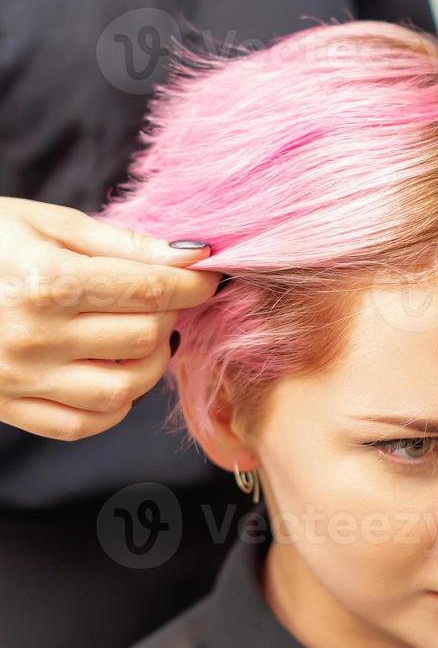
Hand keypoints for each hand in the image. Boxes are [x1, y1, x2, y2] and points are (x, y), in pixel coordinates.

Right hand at [0, 197, 221, 440]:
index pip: (150, 290)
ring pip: (123, 390)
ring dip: (151, 363)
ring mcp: (21, 379)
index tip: (208, 276)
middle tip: (164, 298)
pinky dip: (115, 406)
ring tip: (142, 335)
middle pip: (144, 338)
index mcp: (47, 281)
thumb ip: (121, 242)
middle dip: (170, 316)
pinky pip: (84, 424)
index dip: (193, 284)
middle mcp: (35, 337)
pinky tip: (114, 373)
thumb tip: (191, 254)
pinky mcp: (9, 407)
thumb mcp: (46, 223)